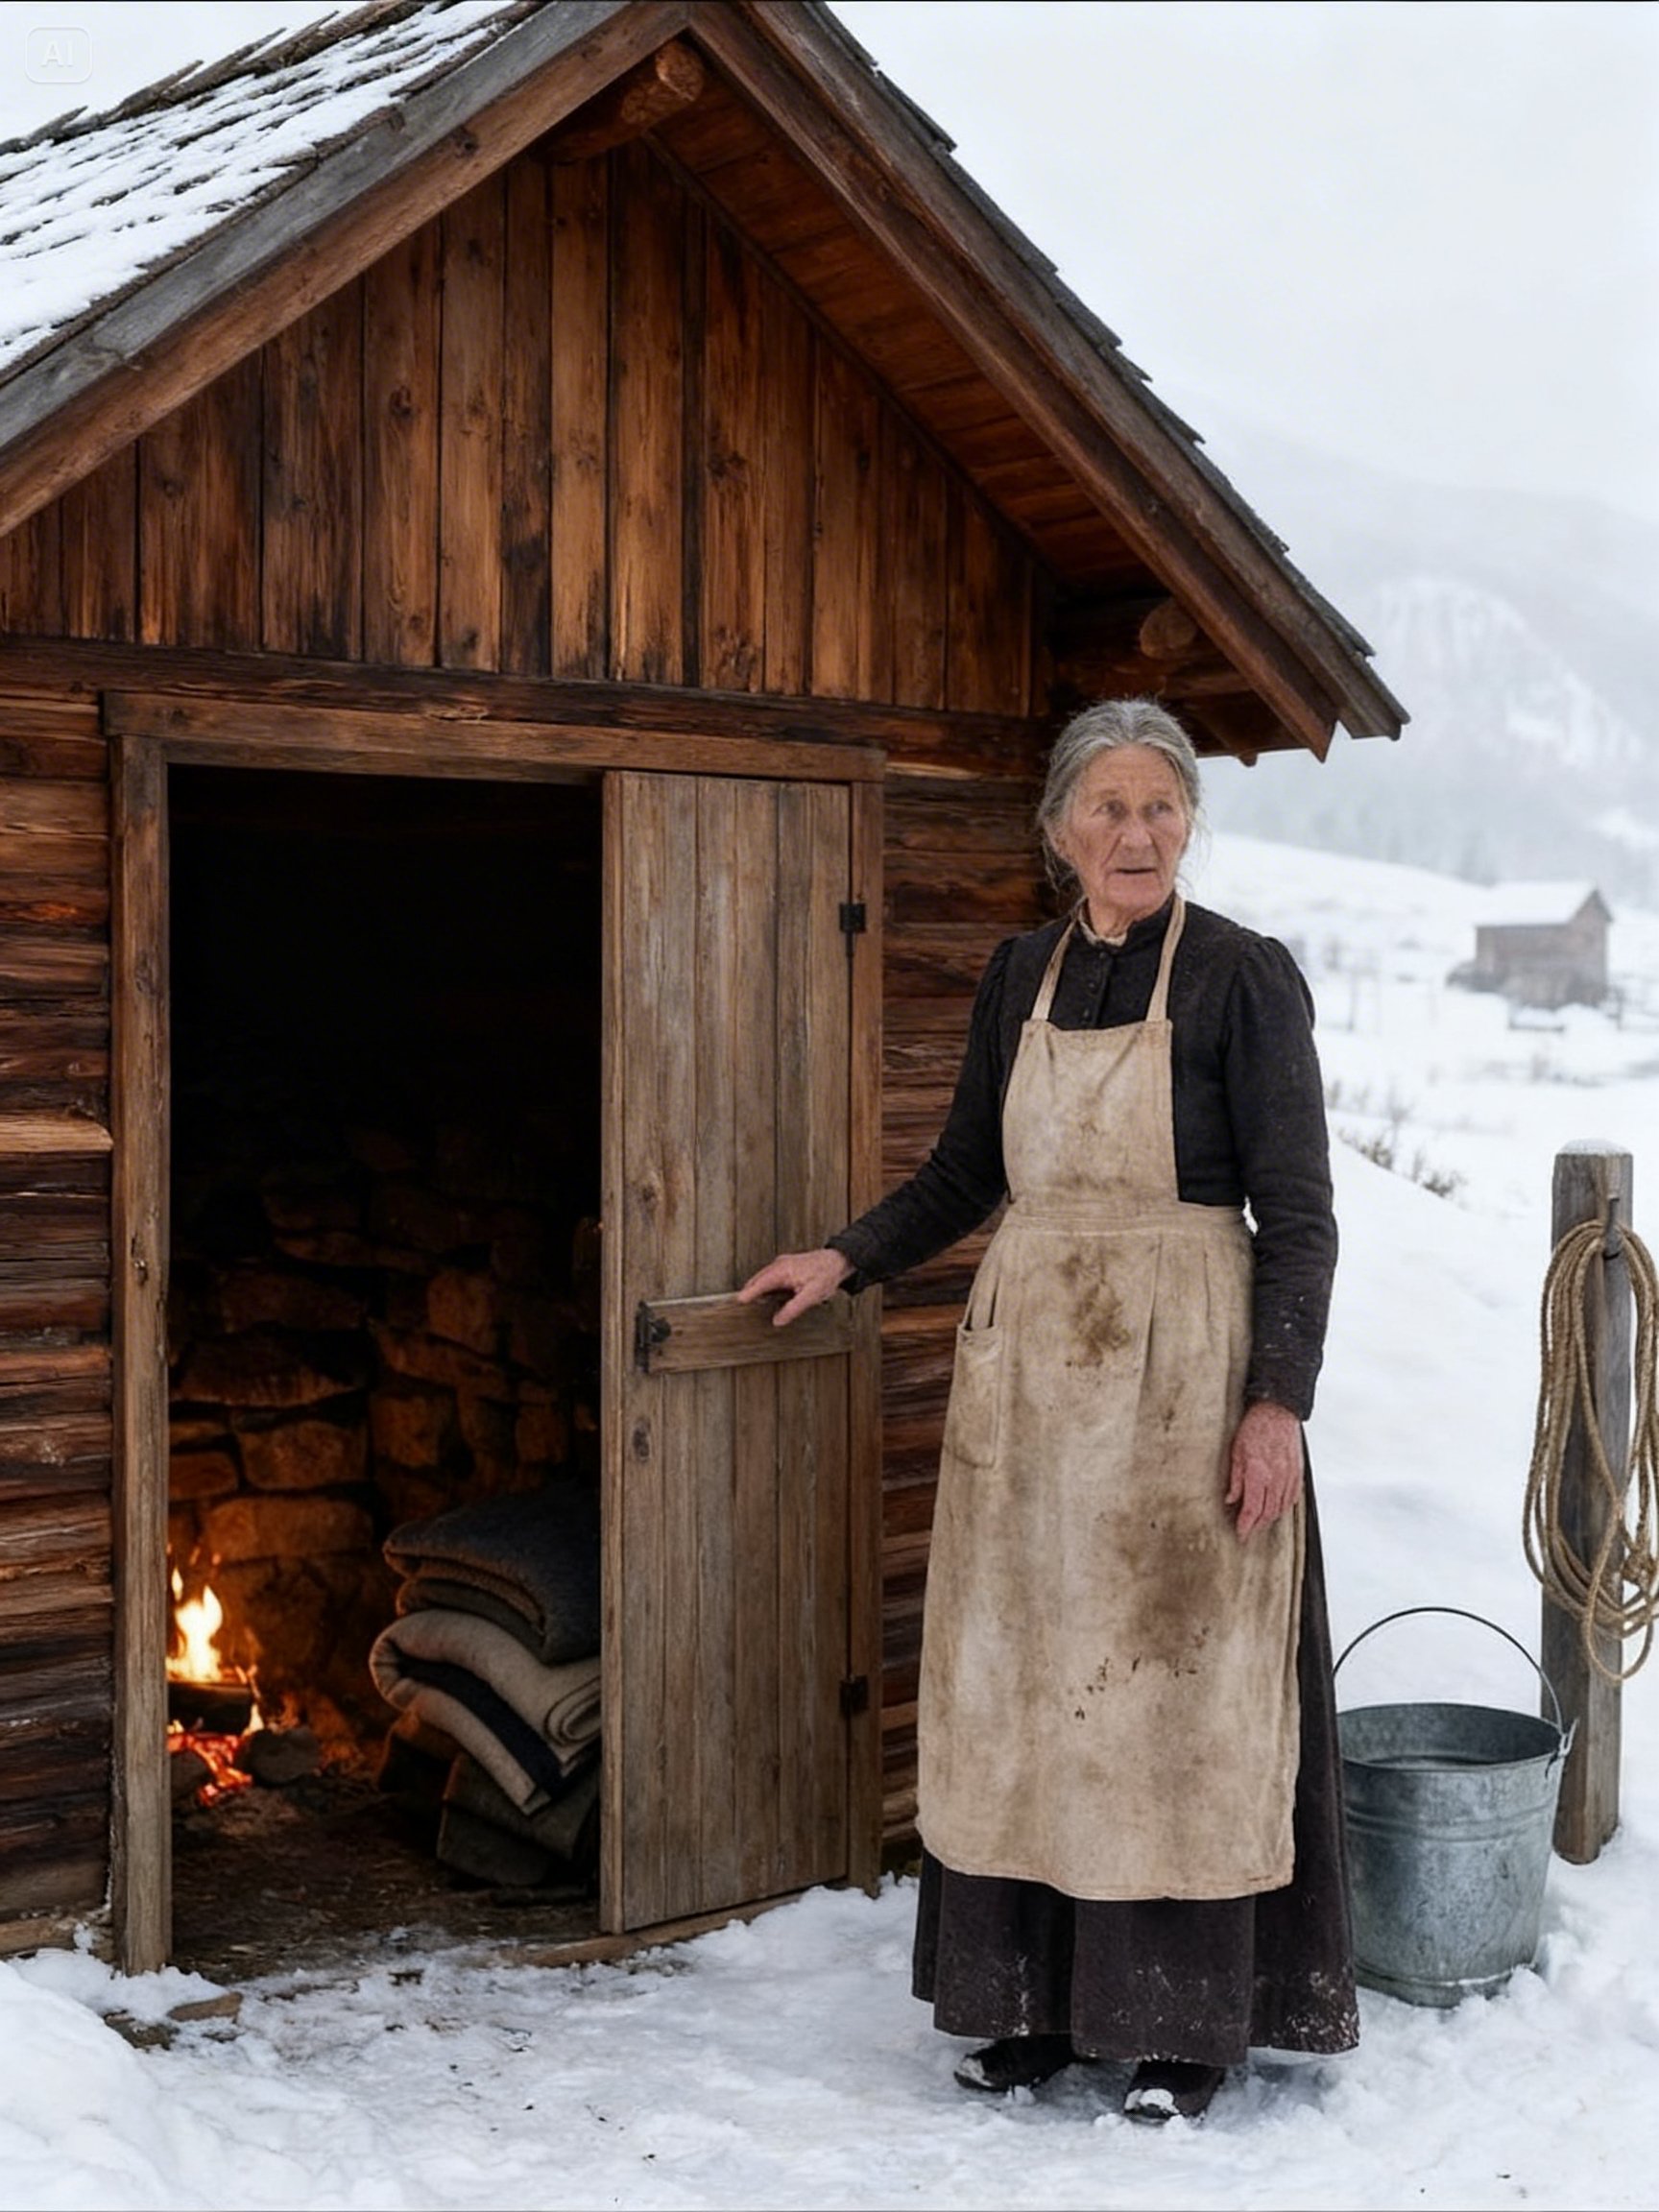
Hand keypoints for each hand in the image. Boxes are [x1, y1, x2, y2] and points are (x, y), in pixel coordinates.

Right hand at [736, 1247, 852, 1326]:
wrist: (838, 1261)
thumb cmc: (826, 1274)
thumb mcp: (811, 1296)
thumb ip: (792, 1309)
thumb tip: (777, 1320)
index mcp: (782, 1270)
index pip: (759, 1284)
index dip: (747, 1294)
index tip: (738, 1303)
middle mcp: (779, 1266)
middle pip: (757, 1281)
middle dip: (749, 1293)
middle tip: (741, 1308)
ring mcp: (782, 1265)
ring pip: (762, 1279)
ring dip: (756, 1290)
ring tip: (750, 1304)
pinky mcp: (786, 1268)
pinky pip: (769, 1278)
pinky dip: (764, 1287)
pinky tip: (766, 1297)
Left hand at [1226, 1400, 1303, 1540]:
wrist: (1278, 1412)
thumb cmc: (1255, 1428)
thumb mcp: (1236, 1452)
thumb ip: (1235, 1480)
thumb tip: (1231, 1499)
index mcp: (1258, 1473)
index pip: (1252, 1509)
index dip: (1246, 1525)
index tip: (1241, 1533)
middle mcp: (1276, 1478)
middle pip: (1268, 1513)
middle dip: (1257, 1526)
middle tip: (1248, 1530)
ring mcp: (1289, 1476)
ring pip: (1281, 1508)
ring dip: (1270, 1519)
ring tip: (1259, 1522)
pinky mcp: (1297, 1472)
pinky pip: (1292, 1498)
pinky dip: (1284, 1508)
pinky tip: (1277, 1509)